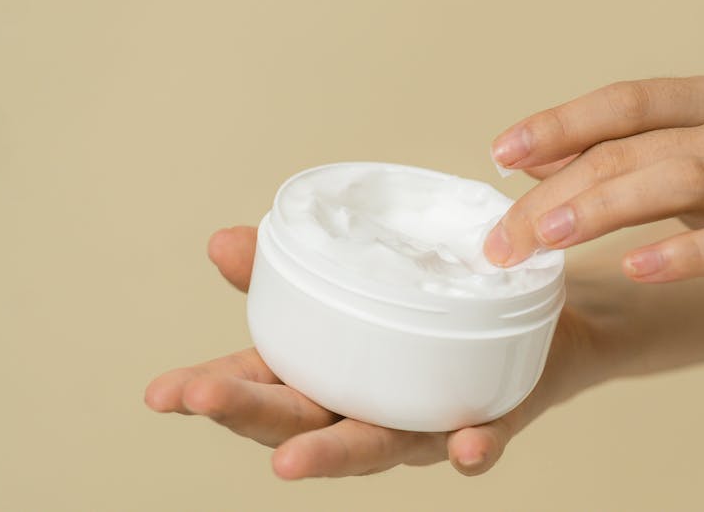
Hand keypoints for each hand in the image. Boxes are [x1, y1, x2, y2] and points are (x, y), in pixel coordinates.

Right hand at [145, 227, 605, 477]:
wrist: (543, 323)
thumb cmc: (435, 309)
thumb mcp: (363, 281)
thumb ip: (296, 270)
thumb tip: (224, 240)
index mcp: (331, 375)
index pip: (260, 389)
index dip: (210, 392)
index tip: (160, 393)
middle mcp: (369, 408)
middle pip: (302, 422)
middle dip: (250, 416)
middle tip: (201, 400)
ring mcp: (426, 421)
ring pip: (377, 446)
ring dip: (335, 456)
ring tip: (290, 463)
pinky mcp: (490, 420)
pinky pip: (481, 443)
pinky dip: (471, 450)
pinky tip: (465, 447)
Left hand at [487, 75, 703, 341]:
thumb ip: (637, 159)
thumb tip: (538, 161)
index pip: (626, 101)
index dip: (558, 123)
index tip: (499, 154)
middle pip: (636, 147)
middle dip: (558, 188)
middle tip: (506, 235)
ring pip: (680, 179)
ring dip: (604, 208)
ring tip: (548, 237)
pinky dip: (680, 254)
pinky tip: (634, 268)